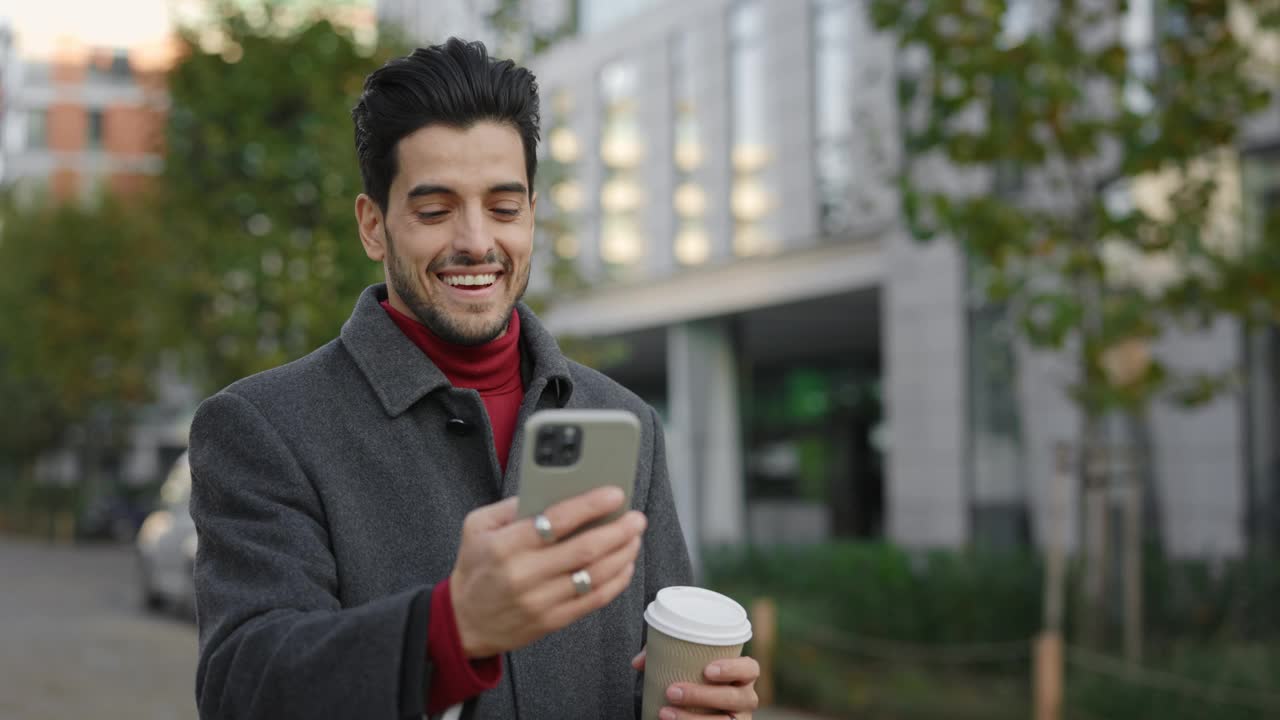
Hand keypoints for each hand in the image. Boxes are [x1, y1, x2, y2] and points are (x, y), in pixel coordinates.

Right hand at [450, 486, 645, 657]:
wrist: (464, 622)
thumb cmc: (475, 567)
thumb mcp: (476, 526)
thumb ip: (509, 505)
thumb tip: (552, 489)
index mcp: (505, 546)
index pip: (556, 521)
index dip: (590, 505)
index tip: (615, 493)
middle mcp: (524, 574)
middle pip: (584, 550)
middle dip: (618, 530)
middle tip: (636, 517)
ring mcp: (540, 601)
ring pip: (594, 576)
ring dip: (622, 554)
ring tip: (635, 537)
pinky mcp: (552, 621)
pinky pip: (593, 601)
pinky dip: (616, 581)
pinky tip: (625, 564)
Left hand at [632, 650, 759, 719]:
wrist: (700, 704)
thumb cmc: (696, 676)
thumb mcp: (685, 664)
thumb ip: (664, 655)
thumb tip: (638, 662)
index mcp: (743, 675)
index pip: (750, 668)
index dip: (733, 668)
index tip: (707, 670)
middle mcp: (746, 698)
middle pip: (735, 698)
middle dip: (703, 695)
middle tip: (672, 691)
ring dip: (693, 719)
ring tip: (664, 712)